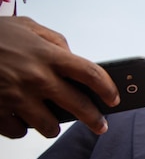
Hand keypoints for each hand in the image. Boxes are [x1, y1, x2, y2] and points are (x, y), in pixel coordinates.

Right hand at [0, 17, 119, 137]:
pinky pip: (19, 131)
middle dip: (94, 119)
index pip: (91, 74)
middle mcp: (37, 78)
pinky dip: (21, 127)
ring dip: (52, 125)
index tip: (114, 99)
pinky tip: (18, 118)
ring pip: (50, 127)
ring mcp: (17, 98)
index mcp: (49, 55)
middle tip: (100, 125)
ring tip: (50, 119)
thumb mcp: (27, 26)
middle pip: (80, 107)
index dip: (108, 89)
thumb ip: (54, 41)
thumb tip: (73, 56)